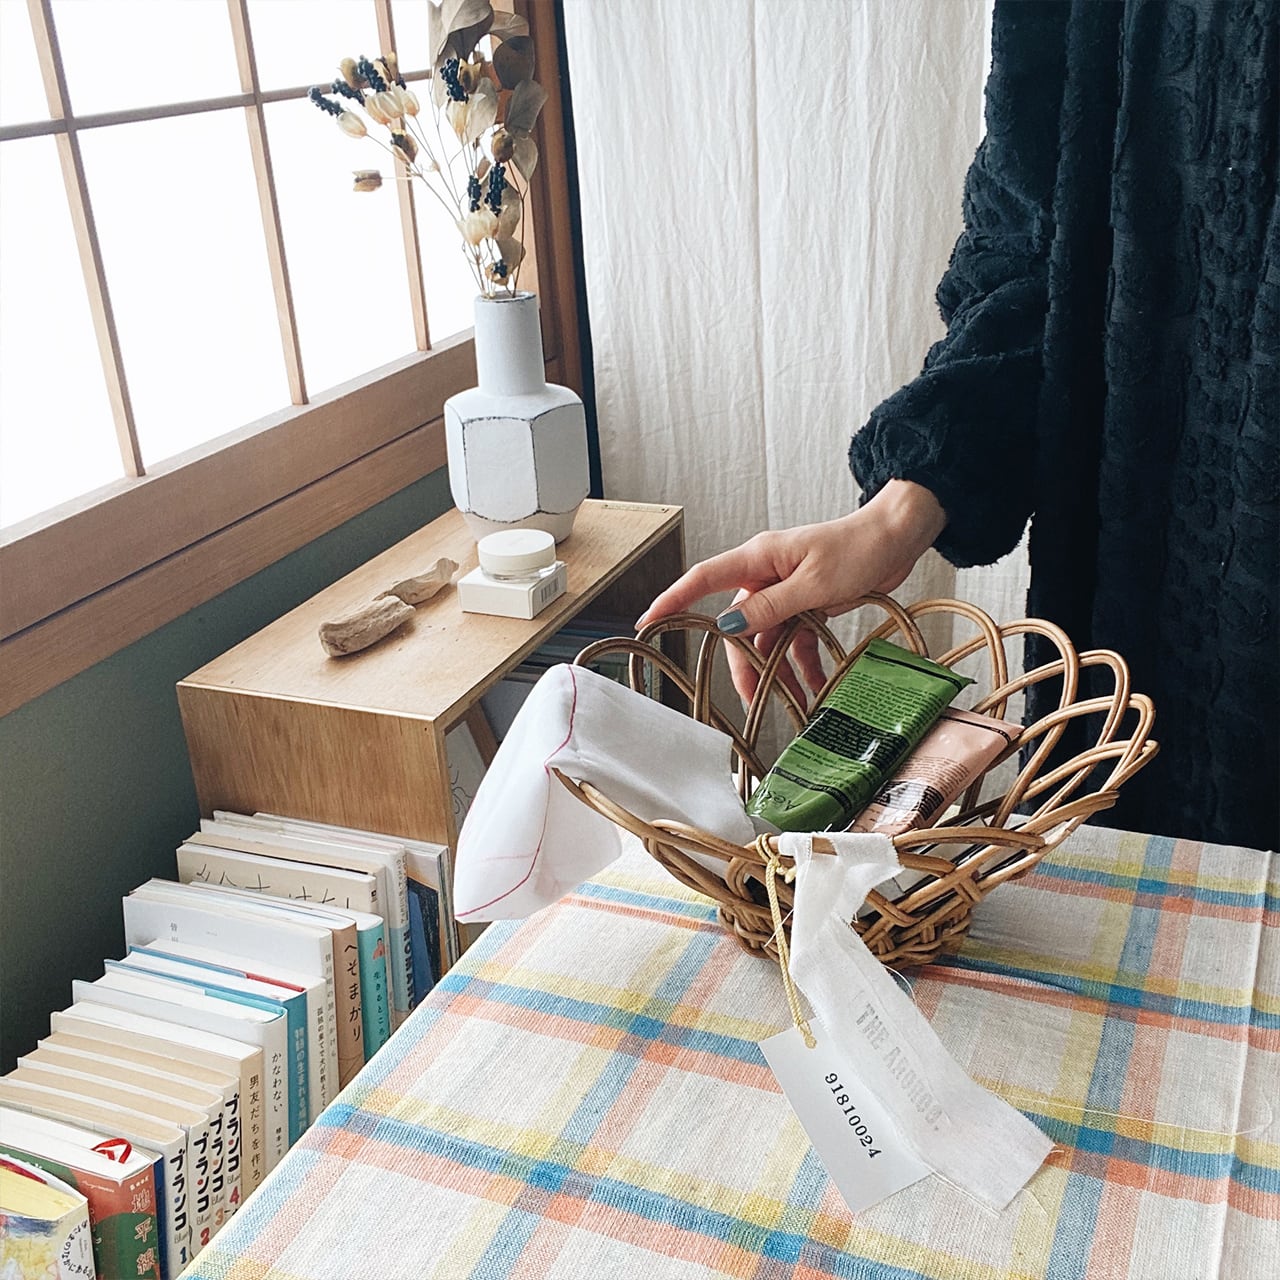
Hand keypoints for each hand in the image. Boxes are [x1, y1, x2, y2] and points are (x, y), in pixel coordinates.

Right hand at [636, 480, 946, 705]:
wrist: (898, 536)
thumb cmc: (858, 547)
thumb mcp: (815, 583)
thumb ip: (771, 607)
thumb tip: (729, 625)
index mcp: (759, 559)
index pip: (703, 580)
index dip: (673, 600)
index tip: (650, 621)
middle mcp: (766, 575)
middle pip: (739, 625)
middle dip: (745, 664)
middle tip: (754, 698)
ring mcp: (786, 590)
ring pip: (768, 638)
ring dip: (779, 669)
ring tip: (794, 699)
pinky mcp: (807, 601)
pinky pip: (794, 637)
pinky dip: (803, 661)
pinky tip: (813, 684)